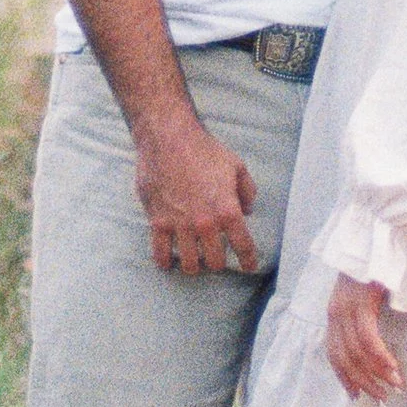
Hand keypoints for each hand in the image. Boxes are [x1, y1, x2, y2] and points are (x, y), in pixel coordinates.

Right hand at [134, 112, 259, 274]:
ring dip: (194, 266)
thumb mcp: (236, 166)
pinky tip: (168, 262)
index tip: (249, 266)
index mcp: (227, 211)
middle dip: (218, 263)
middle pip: (215, 261)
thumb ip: (247, 190)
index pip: (243, 246)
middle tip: (216, 258)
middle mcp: (205, 223)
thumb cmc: (203, 150)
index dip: (249, 260)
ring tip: (195, 262)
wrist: (168, 139)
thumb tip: (248, 209)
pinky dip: (165, 261)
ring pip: (190, 263)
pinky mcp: (158, 222)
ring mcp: (180, 225)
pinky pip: (161, 253)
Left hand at [327, 273, 403, 400]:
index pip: (333, 354)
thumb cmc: (378, 263)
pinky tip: (393, 368)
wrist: (380, 232)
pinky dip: (381, 357)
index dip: (344, 377)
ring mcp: (347, 307)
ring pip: (357, 353)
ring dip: (378, 374)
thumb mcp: (365, 293)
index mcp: (335, 312)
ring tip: (395, 386)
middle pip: (344, 358)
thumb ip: (365, 315)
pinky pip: (369, 339)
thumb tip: (375, 341)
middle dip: (364, 382)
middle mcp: (336, 312)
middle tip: (382, 397)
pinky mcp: (361, 302)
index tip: (356, 395)